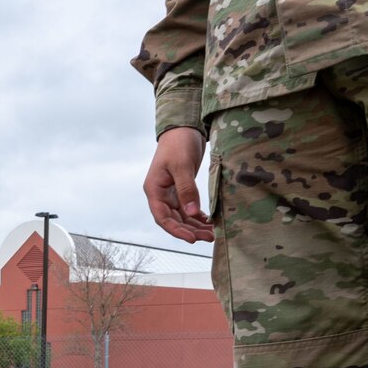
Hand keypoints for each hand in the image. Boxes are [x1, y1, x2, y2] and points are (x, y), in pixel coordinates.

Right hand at [143, 126, 212, 243]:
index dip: (176, 230)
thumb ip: (186, 190)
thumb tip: (191, 214)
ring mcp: (171, 193)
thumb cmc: (178, 143)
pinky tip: (209, 222)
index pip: (162, 217)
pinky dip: (198, 216)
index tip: (192, 239)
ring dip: (196, 226)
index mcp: (154, 190)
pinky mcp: (182, 190)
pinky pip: (188, 208)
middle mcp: (161, 195)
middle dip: (190, 230)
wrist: (183, 128)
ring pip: (182, 216)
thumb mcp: (182, 166)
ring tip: (213, 233)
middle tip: (210, 237)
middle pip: (173, 220)